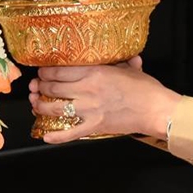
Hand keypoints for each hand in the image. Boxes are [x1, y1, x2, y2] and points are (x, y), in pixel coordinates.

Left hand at [28, 57, 180, 142]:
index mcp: (95, 72)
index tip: (42, 72)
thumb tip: (126, 56)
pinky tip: (45, 136)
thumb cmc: (146, 89)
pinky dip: (56, 137)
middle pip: (53, 87)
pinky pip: (70, 133)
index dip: (46, 71)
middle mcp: (87, 89)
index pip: (60, 70)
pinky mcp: (94, 126)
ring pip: (55, 108)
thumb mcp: (130, 69)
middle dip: (39, 87)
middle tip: (35, 86)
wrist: (156, 110)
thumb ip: (121, 61)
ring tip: (35, 104)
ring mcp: (89, 109)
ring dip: (40, 107)